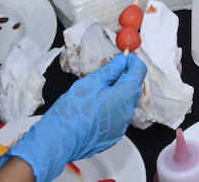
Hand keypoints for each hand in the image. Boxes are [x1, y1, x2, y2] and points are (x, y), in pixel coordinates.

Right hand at [2, 53, 146, 181]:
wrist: (59, 140)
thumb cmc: (72, 112)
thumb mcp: (91, 83)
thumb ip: (111, 70)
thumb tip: (121, 61)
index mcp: (124, 96)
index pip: (139, 72)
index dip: (133, 61)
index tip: (124, 58)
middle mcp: (127, 112)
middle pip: (134, 87)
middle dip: (125, 76)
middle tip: (110, 70)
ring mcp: (121, 126)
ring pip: (126, 102)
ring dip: (118, 92)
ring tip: (99, 89)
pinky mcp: (113, 135)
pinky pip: (119, 116)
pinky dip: (113, 107)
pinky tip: (97, 106)